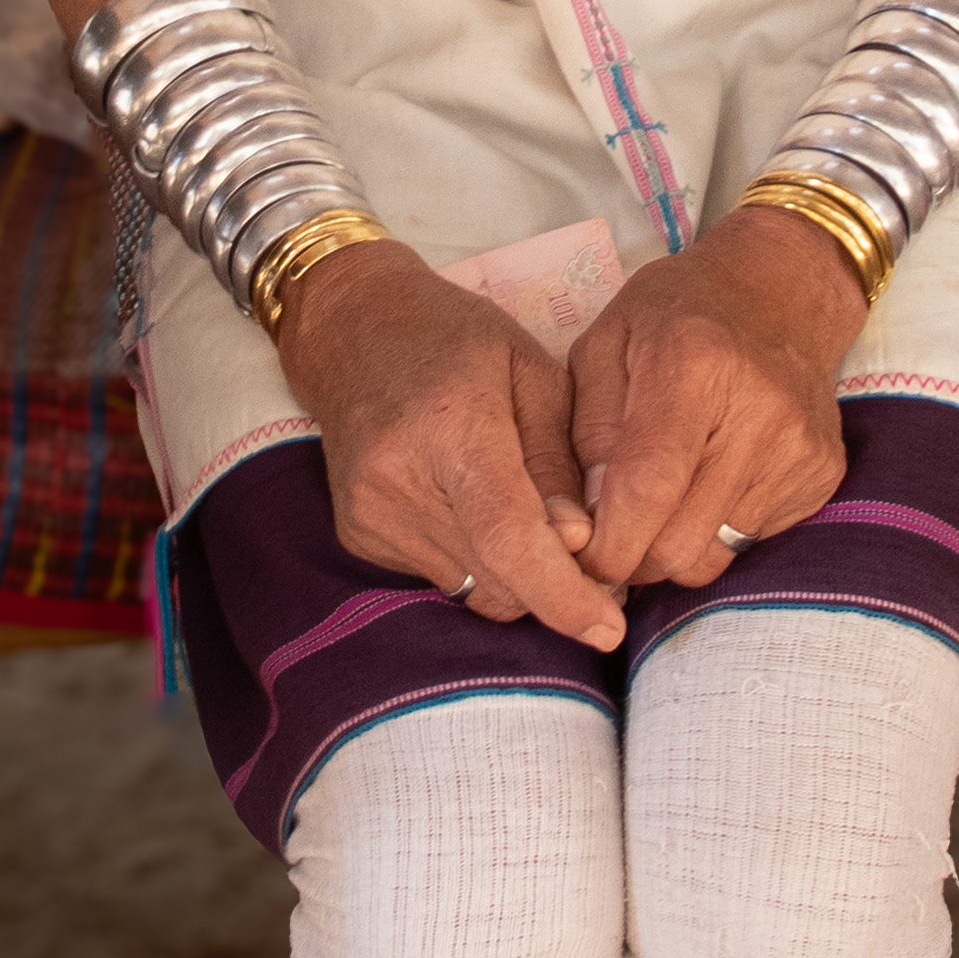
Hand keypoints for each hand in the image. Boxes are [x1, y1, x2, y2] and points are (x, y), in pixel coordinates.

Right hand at [272, 244, 625, 648]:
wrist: (350, 330)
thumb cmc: (455, 340)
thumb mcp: (533, 373)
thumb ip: (560, 462)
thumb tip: (581, 543)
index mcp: (452, 429)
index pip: (508, 538)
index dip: (561, 593)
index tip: (608, 628)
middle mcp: (399, 483)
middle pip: (497, 578)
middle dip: (556, 585)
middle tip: (594, 560)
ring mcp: (370, 516)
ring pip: (473, 588)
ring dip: (518, 575)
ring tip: (534, 524)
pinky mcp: (359, 536)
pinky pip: (443, 576)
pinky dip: (477, 561)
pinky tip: (475, 508)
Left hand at [565, 209, 859, 593]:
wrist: (783, 292)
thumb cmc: (677, 315)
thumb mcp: (606, 344)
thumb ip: (589, 431)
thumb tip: (589, 522)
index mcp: (693, 367)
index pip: (648, 488)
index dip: (609, 543)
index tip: (583, 562)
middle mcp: (758, 413)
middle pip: (681, 542)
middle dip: (634, 557)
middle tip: (614, 533)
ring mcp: (799, 448)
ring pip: (714, 556)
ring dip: (674, 548)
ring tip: (661, 504)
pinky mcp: (822, 473)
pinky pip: (750, 541)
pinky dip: (716, 530)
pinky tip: (710, 482)